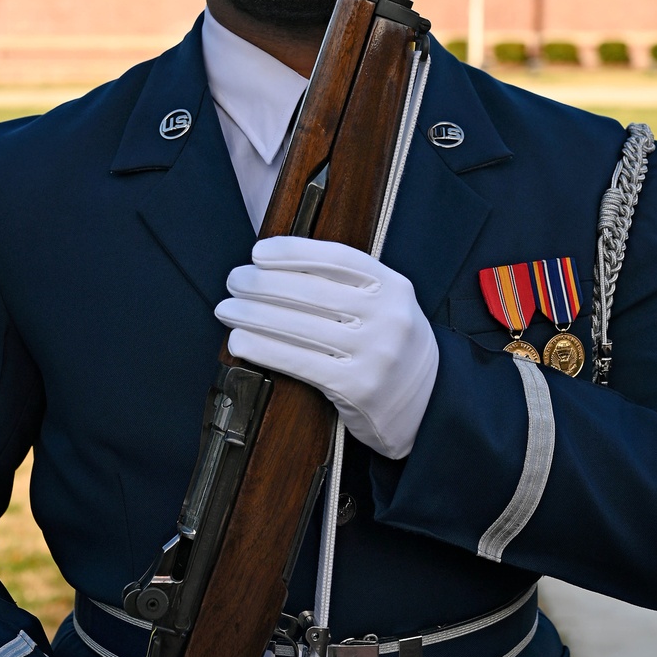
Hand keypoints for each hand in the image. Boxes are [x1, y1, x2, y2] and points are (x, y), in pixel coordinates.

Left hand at [215, 236, 438, 459]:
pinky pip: (300, 361)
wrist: (428, 403)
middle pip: (311, 292)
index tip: (258, 252)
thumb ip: (349, 286)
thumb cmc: (392, 347)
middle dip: (262, 283)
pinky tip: (240, 341)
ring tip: (227, 309)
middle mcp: (388, 317)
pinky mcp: (357, 386)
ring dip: (253, 315)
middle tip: (234, 280)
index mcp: (394, 287)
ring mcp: (375, 353)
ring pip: (300, 326)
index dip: (293, 252)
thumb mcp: (386, 306)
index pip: (337, 258)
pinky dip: (264, 348)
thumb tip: (278, 268)